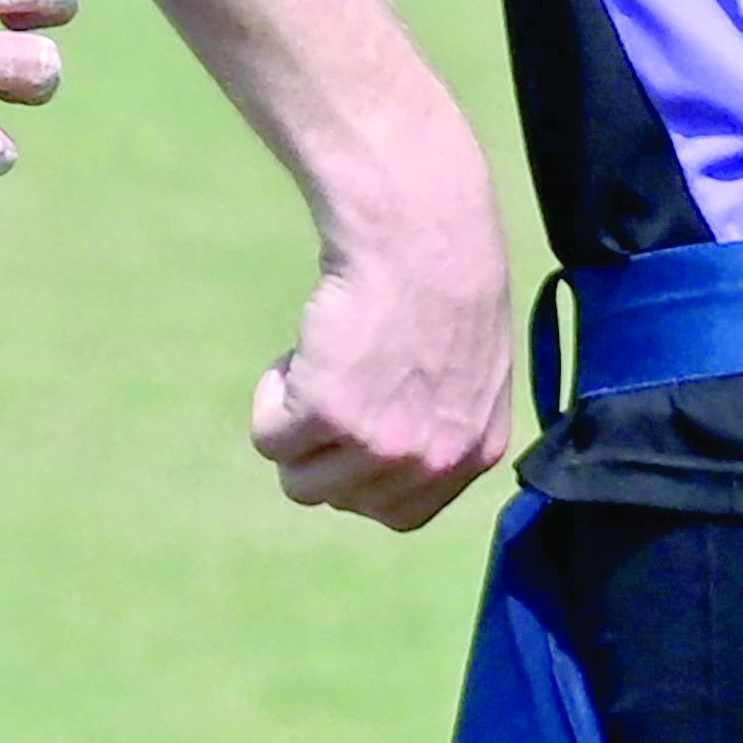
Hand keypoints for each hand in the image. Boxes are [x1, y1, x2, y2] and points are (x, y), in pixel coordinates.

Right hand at [246, 209, 508, 530]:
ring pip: (299, 481)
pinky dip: (270, 397)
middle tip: (341, 375)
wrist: (418, 227)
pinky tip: (300, 350)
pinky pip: (269, 439)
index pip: (399, 515)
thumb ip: (442, 428)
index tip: (356, 423)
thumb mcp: (472, 371)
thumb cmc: (441, 280)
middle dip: (325, 447)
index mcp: (474, 455)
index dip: (363, 474)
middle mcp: (432, 460)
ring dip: (294, 426)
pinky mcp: (330, 414)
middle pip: (342, 500)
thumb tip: (387, 467)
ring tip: (319, 363)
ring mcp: (382, 444)